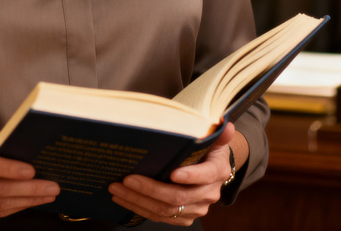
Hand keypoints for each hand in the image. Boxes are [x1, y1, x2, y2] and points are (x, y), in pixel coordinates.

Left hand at [107, 123, 237, 225]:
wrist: (212, 168)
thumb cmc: (208, 148)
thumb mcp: (214, 136)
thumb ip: (217, 131)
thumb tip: (224, 123)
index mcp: (217, 171)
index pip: (204, 175)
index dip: (189, 176)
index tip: (172, 173)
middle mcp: (208, 194)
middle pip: (178, 196)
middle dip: (149, 189)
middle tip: (126, 179)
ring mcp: (195, 208)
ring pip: (165, 210)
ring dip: (138, 200)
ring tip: (116, 188)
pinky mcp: (183, 216)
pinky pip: (160, 217)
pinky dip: (139, 208)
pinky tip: (122, 198)